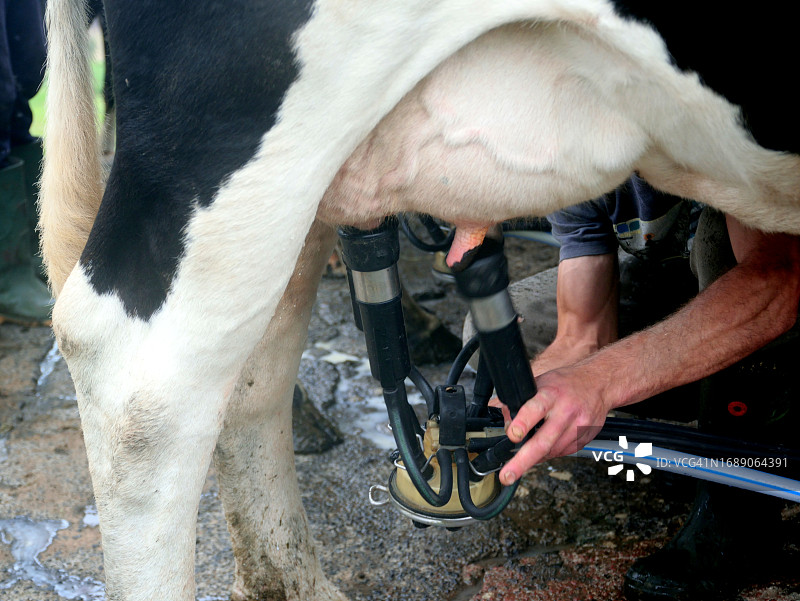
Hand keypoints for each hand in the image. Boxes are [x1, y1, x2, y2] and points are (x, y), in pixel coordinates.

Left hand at [498, 365, 608, 484]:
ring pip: (552, 452)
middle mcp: (566, 411)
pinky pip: (563, 453)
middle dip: (523, 460)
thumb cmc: (566, 383)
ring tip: (522, 460)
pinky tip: (544, 449)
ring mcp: (577, 427)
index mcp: (551, 394)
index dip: (523, 423)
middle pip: (544, 440)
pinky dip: (549, 454)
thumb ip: (521, 400)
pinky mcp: (584, 439)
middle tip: (508, 475)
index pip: (535, 409)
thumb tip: (502, 417)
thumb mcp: (540, 382)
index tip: (513, 435)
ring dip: (535, 458)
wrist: (599, 383)